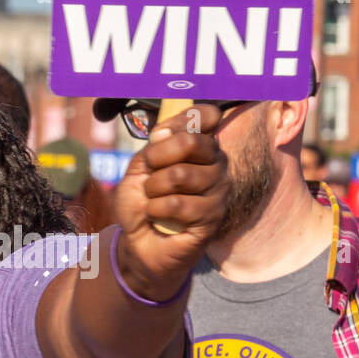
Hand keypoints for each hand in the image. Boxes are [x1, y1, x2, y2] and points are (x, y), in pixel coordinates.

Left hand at [111, 104, 229, 299]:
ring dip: (154, 189)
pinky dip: (156, 210)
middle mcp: (217, 163)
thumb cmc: (142, 202)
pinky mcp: (213, 216)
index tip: (157, 140)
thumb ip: (153, 147)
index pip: (206, 114)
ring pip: (180, 174)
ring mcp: (219, 190)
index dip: (176, 124)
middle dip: (156, 160)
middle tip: (150, 178)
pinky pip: (177, 204)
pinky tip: (159, 217)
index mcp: (202, 144)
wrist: (139, 242)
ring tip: (154, 200)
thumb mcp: (139, 168)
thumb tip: (164, 133)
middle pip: (190, 141)